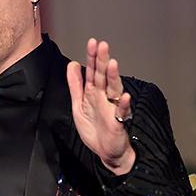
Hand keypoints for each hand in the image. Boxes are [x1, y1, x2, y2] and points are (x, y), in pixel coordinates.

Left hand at [67, 38, 135, 174]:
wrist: (107, 152)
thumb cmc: (95, 129)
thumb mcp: (79, 105)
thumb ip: (76, 85)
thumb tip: (72, 64)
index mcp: (94, 93)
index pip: (93, 71)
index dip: (92, 58)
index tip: (92, 43)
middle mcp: (105, 97)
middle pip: (104, 76)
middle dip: (102, 61)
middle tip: (102, 46)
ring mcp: (113, 108)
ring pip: (114, 89)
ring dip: (114, 77)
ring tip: (113, 64)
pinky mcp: (119, 122)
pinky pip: (122, 112)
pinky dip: (123, 104)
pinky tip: (123, 97)